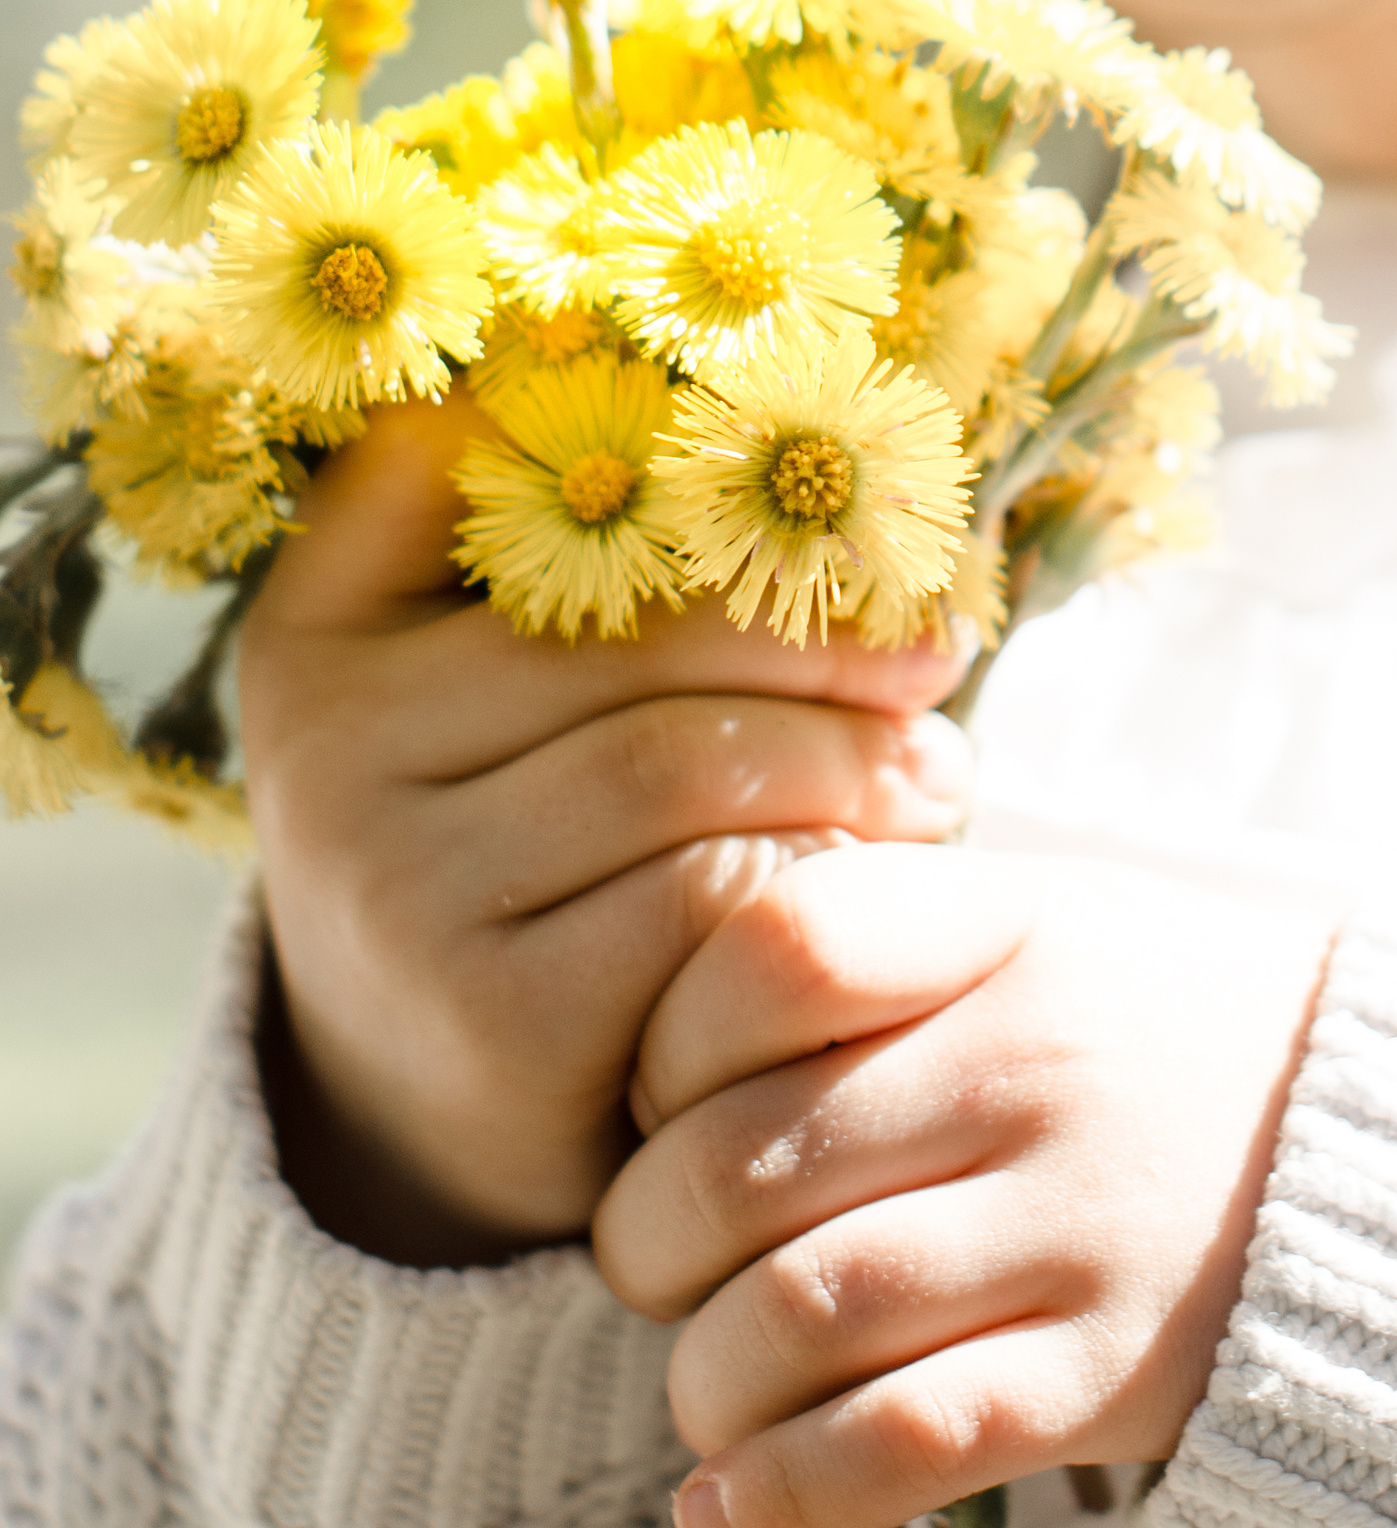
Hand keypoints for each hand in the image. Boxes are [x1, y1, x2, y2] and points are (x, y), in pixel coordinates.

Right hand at [238, 396, 972, 1267]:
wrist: (426, 1103)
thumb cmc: (504, 830)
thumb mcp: (468, 680)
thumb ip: (548, 542)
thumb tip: (777, 424)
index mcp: (324, 628)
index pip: (540, 505)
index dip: (713, 495)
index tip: (853, 505)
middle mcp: (333, 753)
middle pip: (646, 648)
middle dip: (827, 646)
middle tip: (940, 658)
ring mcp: (404, 894)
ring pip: (686, 771)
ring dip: (850, 763)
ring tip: (935, 773)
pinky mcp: (499, 1024)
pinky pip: (706, 901)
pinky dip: (816, 873)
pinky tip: (875, 879)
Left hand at [589, 844, 1332, 1527]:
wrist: (1390, 1138)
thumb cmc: (1158, 1023)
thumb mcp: (1044, 917)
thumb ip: (878, 948)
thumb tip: (661, 1066)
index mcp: (1009, 926)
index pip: (773, 951)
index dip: (671, 1040)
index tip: (673, 1098)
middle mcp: (1032, 1065)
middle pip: (737, 1161)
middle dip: (648, 1243)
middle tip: (666, 1264)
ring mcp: (1072, 1223)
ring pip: (793, 1317)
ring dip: (704, 1380)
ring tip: (714, 1384)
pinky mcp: (1101, 1377)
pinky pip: (893, 1447)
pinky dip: (775, 1493)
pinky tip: (723, 1503)